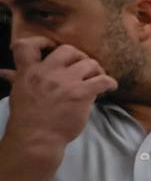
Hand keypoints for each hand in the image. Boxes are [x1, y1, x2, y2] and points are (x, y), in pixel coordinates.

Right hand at [0, 37, 117, 149]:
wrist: (36, 138)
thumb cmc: (27, 118)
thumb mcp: (18, 93)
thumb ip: (16, 79)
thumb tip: (4, 72)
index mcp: (28, 71)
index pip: (28, 45)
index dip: (42, 41)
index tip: (51, 47)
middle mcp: (47, 72)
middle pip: (68, 50)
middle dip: (79, 56)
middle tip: (83, 67)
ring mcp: (65, 82)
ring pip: (89, 63)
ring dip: (96, 69)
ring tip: (97, 77)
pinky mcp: (82, 94)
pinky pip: (103, 80)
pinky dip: (110, 82)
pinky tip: (110, 87)